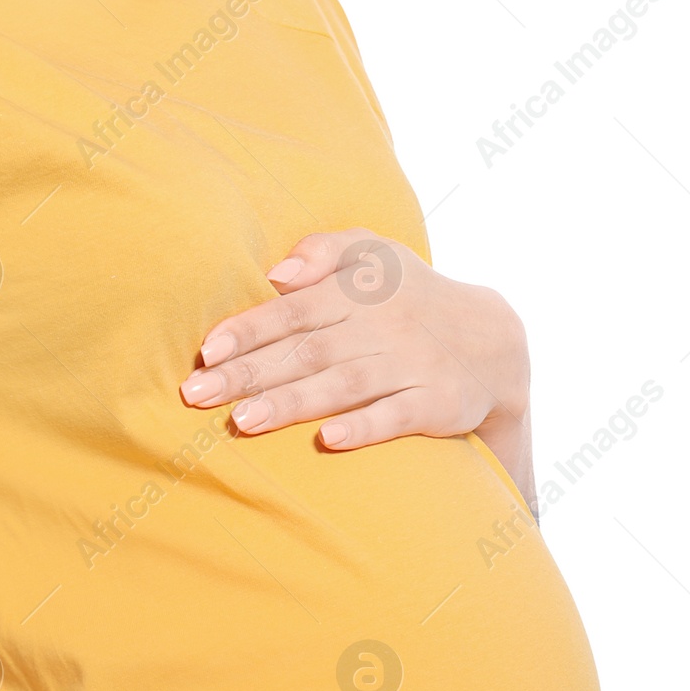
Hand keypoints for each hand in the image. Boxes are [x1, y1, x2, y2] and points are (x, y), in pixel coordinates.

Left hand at [180, 228, 529, 464]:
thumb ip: (325, 250)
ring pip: (342, 385)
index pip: (293, 310)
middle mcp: (381, 327)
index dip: (249, 330)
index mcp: (357, 292)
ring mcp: (410, 366)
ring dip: (291, 403)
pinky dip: (364, 428)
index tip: (206, 351)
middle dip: (249, 373)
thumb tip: (277, 271)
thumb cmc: (408, 298)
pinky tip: (328, 440)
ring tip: (242, 421)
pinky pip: (396, 416)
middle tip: (196, 394)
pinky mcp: (436, 404)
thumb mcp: (376, 255)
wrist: (493, 343)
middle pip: (307, 351)